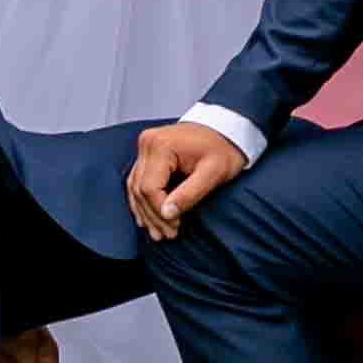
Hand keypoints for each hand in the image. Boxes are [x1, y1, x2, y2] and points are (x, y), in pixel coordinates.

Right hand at [127, 120, 248, 242]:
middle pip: (140, 189)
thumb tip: (167, 214)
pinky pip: (138, 179)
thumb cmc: (223, 149)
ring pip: (135, 186)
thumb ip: (189, 194)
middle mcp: (148, 143)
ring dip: (146, 212)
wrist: (227, 128)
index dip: (160, 212)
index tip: (175, 227)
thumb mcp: (213, 174)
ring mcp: (146, 146)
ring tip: (158, 232)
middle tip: (168, 235)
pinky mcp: (149, 151)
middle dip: (153, 216)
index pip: (149, 188)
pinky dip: (143, 200)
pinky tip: (148, 217)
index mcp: (161, 145)